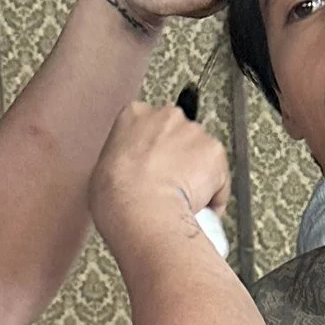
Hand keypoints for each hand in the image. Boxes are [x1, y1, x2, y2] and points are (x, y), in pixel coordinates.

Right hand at [89, 98, 230, 255]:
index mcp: (134, 114)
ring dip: (198, 175)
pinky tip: (201, 209)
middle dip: (179, 157)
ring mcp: (194, 131)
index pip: (151, 125)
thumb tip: (129, 177)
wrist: (139, 206)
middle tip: (172, 184)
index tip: (155, 166)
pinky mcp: (215, 151)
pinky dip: (214, 194)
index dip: (155, 149)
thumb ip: (123, 160)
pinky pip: (220, 177)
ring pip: (202, 155)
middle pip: (180, 134)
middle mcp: (167, 115)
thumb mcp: (104, 168)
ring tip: (185, 201)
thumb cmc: (116, 193)